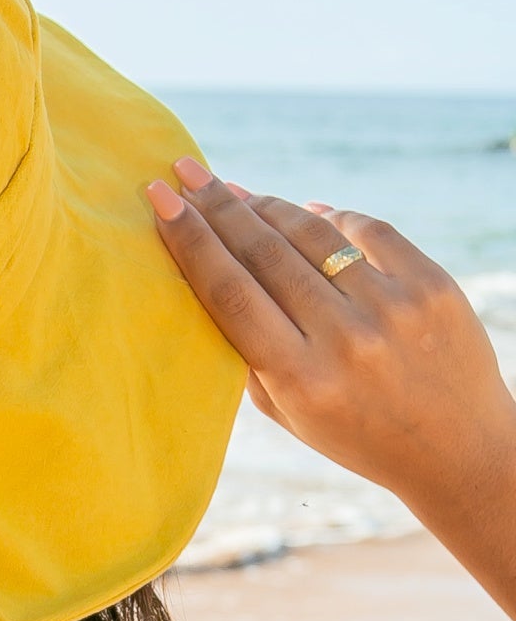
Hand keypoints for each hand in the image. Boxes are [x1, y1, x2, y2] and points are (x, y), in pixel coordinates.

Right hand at [147, 157, 515, 512]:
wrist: (459, 450)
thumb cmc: (353, 431)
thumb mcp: (285, 409)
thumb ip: (245, 349)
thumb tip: (206, 270)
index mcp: (300, 377)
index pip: (229, 291)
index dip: (189, 239)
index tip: (161, 198)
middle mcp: (346, 339)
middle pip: (263, 252)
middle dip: (216, 205)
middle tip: (185, 170)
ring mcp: (393, 308)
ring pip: (313, 234)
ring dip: (266, 205)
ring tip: (235, 189)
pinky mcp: (433, 286)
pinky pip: (369, 231)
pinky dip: (332, 216)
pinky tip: (307, 211)